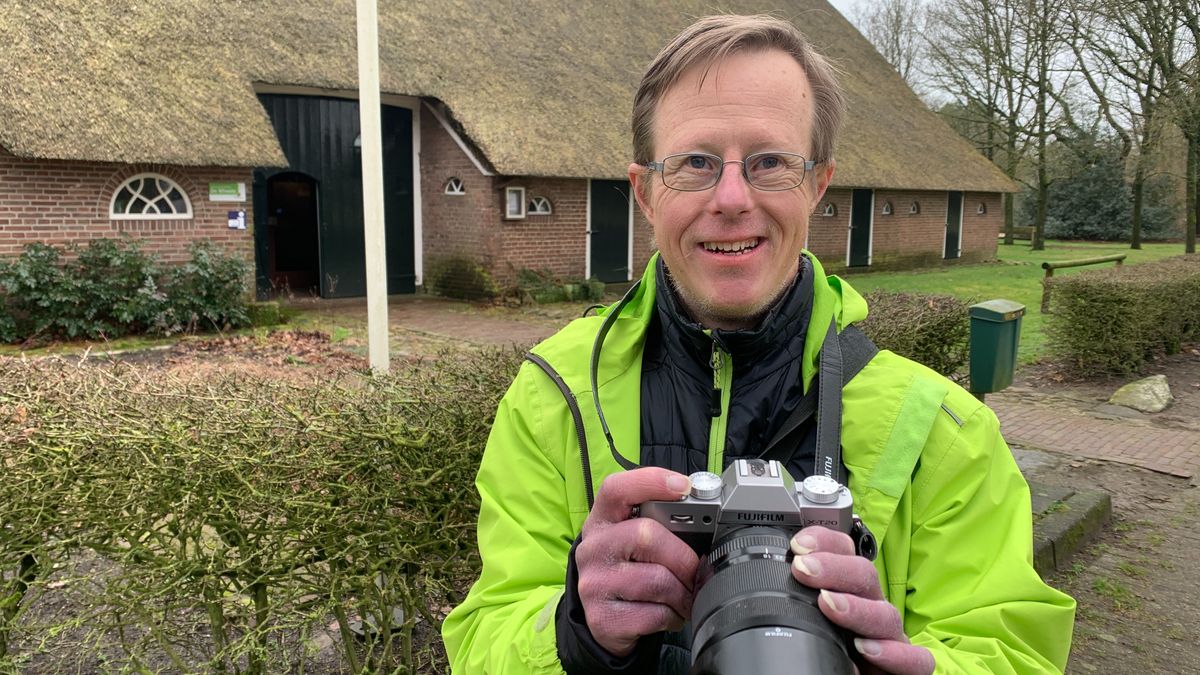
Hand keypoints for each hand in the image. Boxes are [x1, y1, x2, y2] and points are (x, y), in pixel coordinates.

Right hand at [574, 468, 699, 656]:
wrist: (603, 617)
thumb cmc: (629, 569)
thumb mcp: (633, 541)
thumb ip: (659, 524)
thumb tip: (707, 525)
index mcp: (602, 520)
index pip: (617, 489)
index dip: (650, 481)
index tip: (683, 486)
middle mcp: (593, 548)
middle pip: (646, 535)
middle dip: (683, 556)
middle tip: (697, 570)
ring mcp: (594, 584)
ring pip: (657, 581)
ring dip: (683, 592)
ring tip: (685, 595)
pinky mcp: (603, 618)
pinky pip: (655, 614)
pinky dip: (673, 616)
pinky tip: (670, 613)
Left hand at [790, 526, 934, 674]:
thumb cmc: (838, 648)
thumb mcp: (814, 619)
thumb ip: (799, 601)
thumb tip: (763, 586)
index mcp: (851, 590)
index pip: (845, 553)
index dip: (825, 542)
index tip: (798, 546)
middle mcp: (873, 607)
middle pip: (864, 576)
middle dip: (834, 568)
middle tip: (804, 568)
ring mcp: (892, 636)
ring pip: (886, 614)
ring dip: (858, 608)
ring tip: (829, 605)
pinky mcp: (910, 666)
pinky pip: (914, 658)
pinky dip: (894, 653)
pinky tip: (868, 649)